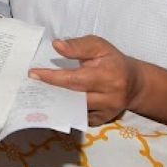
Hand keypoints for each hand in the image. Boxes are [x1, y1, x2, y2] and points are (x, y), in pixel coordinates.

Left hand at [29, 36, 144, 125]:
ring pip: (75, 109)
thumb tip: (57, 45)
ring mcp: (107, 111)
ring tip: (40, 94)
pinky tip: (56, 104)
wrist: (134, 83)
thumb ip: (78, 45)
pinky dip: (67, 111)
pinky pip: (80, 118)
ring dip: (57, 102)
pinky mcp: (104, 120)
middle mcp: (110, 96)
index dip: (52, 77)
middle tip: (31, 86)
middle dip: (51, 91)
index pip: (74, 78)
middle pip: (73, 97)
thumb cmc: (113, 61)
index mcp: (108, 74)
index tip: (33, 74)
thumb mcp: (99, 46)